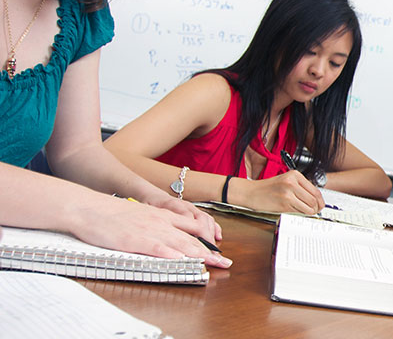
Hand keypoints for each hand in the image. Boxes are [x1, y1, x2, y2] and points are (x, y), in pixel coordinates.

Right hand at [72, 195, 231, 267]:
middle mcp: (160, 221)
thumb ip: (156, 226)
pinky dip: (170, 253)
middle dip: (209, 251)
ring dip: (198, 254)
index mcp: (161, 215)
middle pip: (191, 236)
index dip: (207, 239)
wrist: (87, 207)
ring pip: (179, 241)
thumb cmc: (110, 214)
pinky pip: (156, 246)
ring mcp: (148, 229)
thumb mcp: (141, 216)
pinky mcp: (134, 238)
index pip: (191, 226)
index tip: (219, 250)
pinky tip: (181, 258)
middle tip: (225, 262)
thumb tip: (168, 239)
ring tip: (212, 263)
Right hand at [239, 170, 324, 213]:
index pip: (315, 189)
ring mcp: (289, 192)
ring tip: (308, 212)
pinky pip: (300, 210)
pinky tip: (299, 211)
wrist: (250, 192)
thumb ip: (299, 188)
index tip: (320, 204)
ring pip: (309, 205)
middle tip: (316, 211)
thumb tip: (314, 199)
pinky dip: (302, 213)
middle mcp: (293, 182)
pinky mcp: (284, 202)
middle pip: (314, 198)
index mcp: (295, 175)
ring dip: (311, 211)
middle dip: (317, 207)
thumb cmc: (266, 188)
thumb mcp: (285, 182)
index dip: (320, 200)